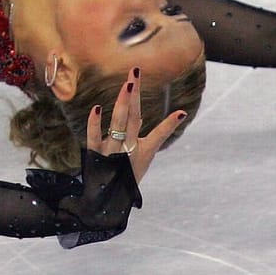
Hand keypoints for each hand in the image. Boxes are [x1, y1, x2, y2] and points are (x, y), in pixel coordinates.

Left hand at [84, 67, 187, 183]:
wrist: (106, 202)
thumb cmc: (124, 178)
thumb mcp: (137, 160)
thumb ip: (139, 136)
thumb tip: (139, 113)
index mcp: (142, 152)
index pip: (158, 136)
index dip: (169, 125)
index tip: (181, 113)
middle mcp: (128, 150)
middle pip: (133, 118)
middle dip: (135, 95)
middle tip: (135, 72)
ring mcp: (112, 151)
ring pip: (118, 123)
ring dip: (122, 103)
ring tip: (127, 84)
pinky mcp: (95, 154)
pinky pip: (94, 137)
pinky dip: (95, 124)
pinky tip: (97, 109)